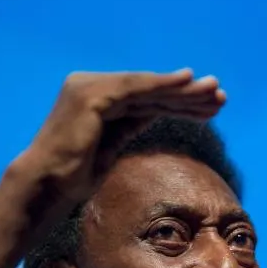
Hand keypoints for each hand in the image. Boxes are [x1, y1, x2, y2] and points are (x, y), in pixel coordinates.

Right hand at [17, 69, 224, 205]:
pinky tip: (187, 82)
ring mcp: (89, 87)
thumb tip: (158, 111)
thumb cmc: (74, 176)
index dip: (179, 104)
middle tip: (220, 97)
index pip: (145, 100)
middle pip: (149, 92)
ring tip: (214, 93)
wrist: (46, 186)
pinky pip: (135, 88)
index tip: (210, 110)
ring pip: (147, 89)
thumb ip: (131, 124)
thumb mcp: (112, 145)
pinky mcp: (92, 95)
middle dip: (187, 96)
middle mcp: (90, 86)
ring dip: (183, 91)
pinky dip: (162, 85)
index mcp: (96, 99)